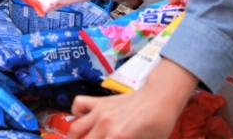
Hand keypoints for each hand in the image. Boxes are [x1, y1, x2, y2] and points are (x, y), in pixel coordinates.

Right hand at [68, 59, 195, 138]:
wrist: (160, 98)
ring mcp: (100, 111)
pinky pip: (79, 104)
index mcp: (118, 137)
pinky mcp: (100, 101)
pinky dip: (76, 113)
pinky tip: (81, 120)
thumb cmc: (158, 122)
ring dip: (73, 138)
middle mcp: (105, 125)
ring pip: (75, 129)